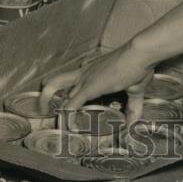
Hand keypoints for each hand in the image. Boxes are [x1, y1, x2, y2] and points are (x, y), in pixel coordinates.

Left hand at [40, 43, 154, 116]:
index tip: (65, 109)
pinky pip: (71, 104)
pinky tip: (67, 127)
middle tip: (42, 109)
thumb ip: (133, 107)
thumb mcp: (135, 89)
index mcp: (93, 70)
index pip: (73, 82)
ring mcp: (85, 79)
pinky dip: (67, 116)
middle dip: (47, 94)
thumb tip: (134, 123)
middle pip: (57, 80)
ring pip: (56, 86)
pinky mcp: (88, 88)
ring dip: (47, 100)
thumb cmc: (139, 66)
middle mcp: (85, 72)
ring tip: (43, 115)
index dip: (68, 95)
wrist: (140, 54)